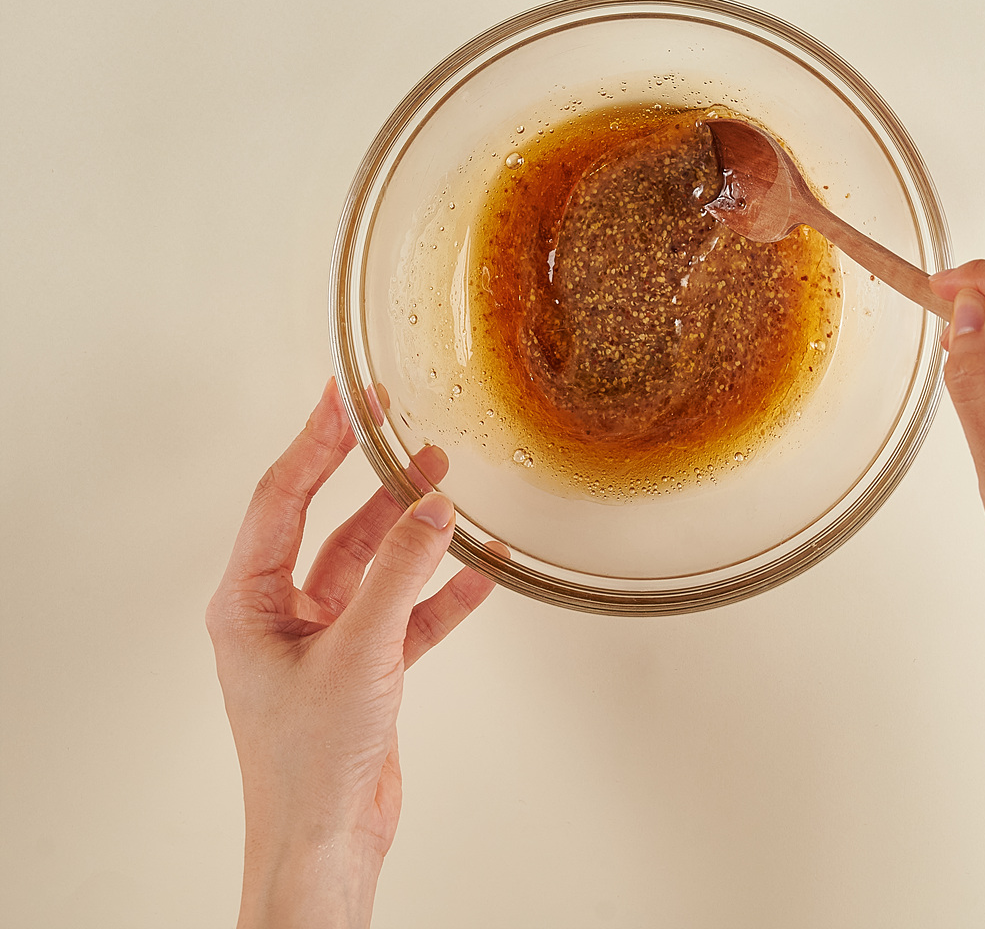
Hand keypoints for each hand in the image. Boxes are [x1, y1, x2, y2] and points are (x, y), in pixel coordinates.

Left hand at [206, 379, 500, 928]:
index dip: (316, 439)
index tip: (346, 395)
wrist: (327, 845)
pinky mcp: (363, 667)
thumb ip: (398, 575)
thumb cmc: (306, 766)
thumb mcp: (357, 654)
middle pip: (332, 523)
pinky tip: (478, 573)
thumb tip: (432, 509)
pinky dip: (441, 593)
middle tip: (402, 428)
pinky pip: (406, 613)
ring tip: (450, 492)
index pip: (281, 496)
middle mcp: (282, 613)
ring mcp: (326, 639)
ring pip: (374, 566)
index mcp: (249, 602)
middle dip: (373, 481)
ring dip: (414, 534)